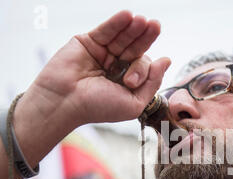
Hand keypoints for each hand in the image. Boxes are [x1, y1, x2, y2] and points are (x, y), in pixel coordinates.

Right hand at [26, 10, 170, 126]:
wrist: (65, 102)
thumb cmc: (97, 107)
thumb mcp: (134, 103)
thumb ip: (152, 83)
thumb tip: (167, 60)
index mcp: (128, 81)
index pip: (144, 66)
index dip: (142, 69)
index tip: (129, 81)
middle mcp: (117, 66)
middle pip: (136, 48)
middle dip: (146, 38)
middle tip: (155, 26)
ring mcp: (103, 53)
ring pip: (123, 37)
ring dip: (134, 28)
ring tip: (143, 21)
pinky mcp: (88, 42)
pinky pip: (107, 30)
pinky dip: (117, 22)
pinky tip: (128, 16)